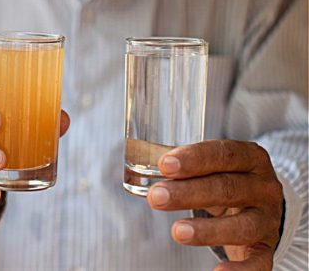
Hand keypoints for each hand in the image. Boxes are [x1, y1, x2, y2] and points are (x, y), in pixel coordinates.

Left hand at [147, 140, 282, 270]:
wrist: (258, 205)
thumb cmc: (224, 179)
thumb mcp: (212, 166)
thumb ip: (186, 167)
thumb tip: (147, 167)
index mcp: (249, 158)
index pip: (223, 154)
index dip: (194, 159)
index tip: (165, 165)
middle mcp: (263, 186)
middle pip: (227, 188)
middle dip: (188, 193)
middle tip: (157, 197)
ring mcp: (267, 218)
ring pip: (242, 225)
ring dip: (207, 230)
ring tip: (177, 232)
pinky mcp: (266, 247)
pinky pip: (258, 262)